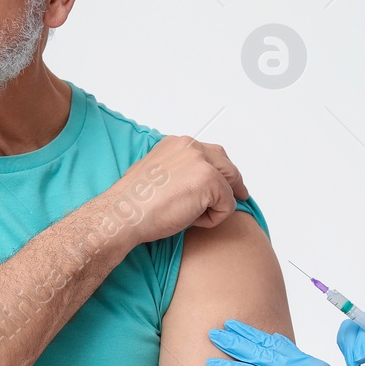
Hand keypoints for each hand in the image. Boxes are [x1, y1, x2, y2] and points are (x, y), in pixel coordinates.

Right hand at [105, 135, 248, 244]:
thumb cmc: (134, 203)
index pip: (211, 154)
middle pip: (228, 165)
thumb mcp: (156, 175)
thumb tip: (194, 185)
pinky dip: (214, 220)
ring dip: (216, 206)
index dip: (221, 172)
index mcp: (178, 144)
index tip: (227, 184)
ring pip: (230, 187)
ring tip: (192, 217)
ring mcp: (202, 162)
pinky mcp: (211, 181)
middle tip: (240, 198)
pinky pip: (228, 206)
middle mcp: (191, 146)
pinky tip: (191, 221)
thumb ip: (178, 172)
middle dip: (234, 184)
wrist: (124, 214)